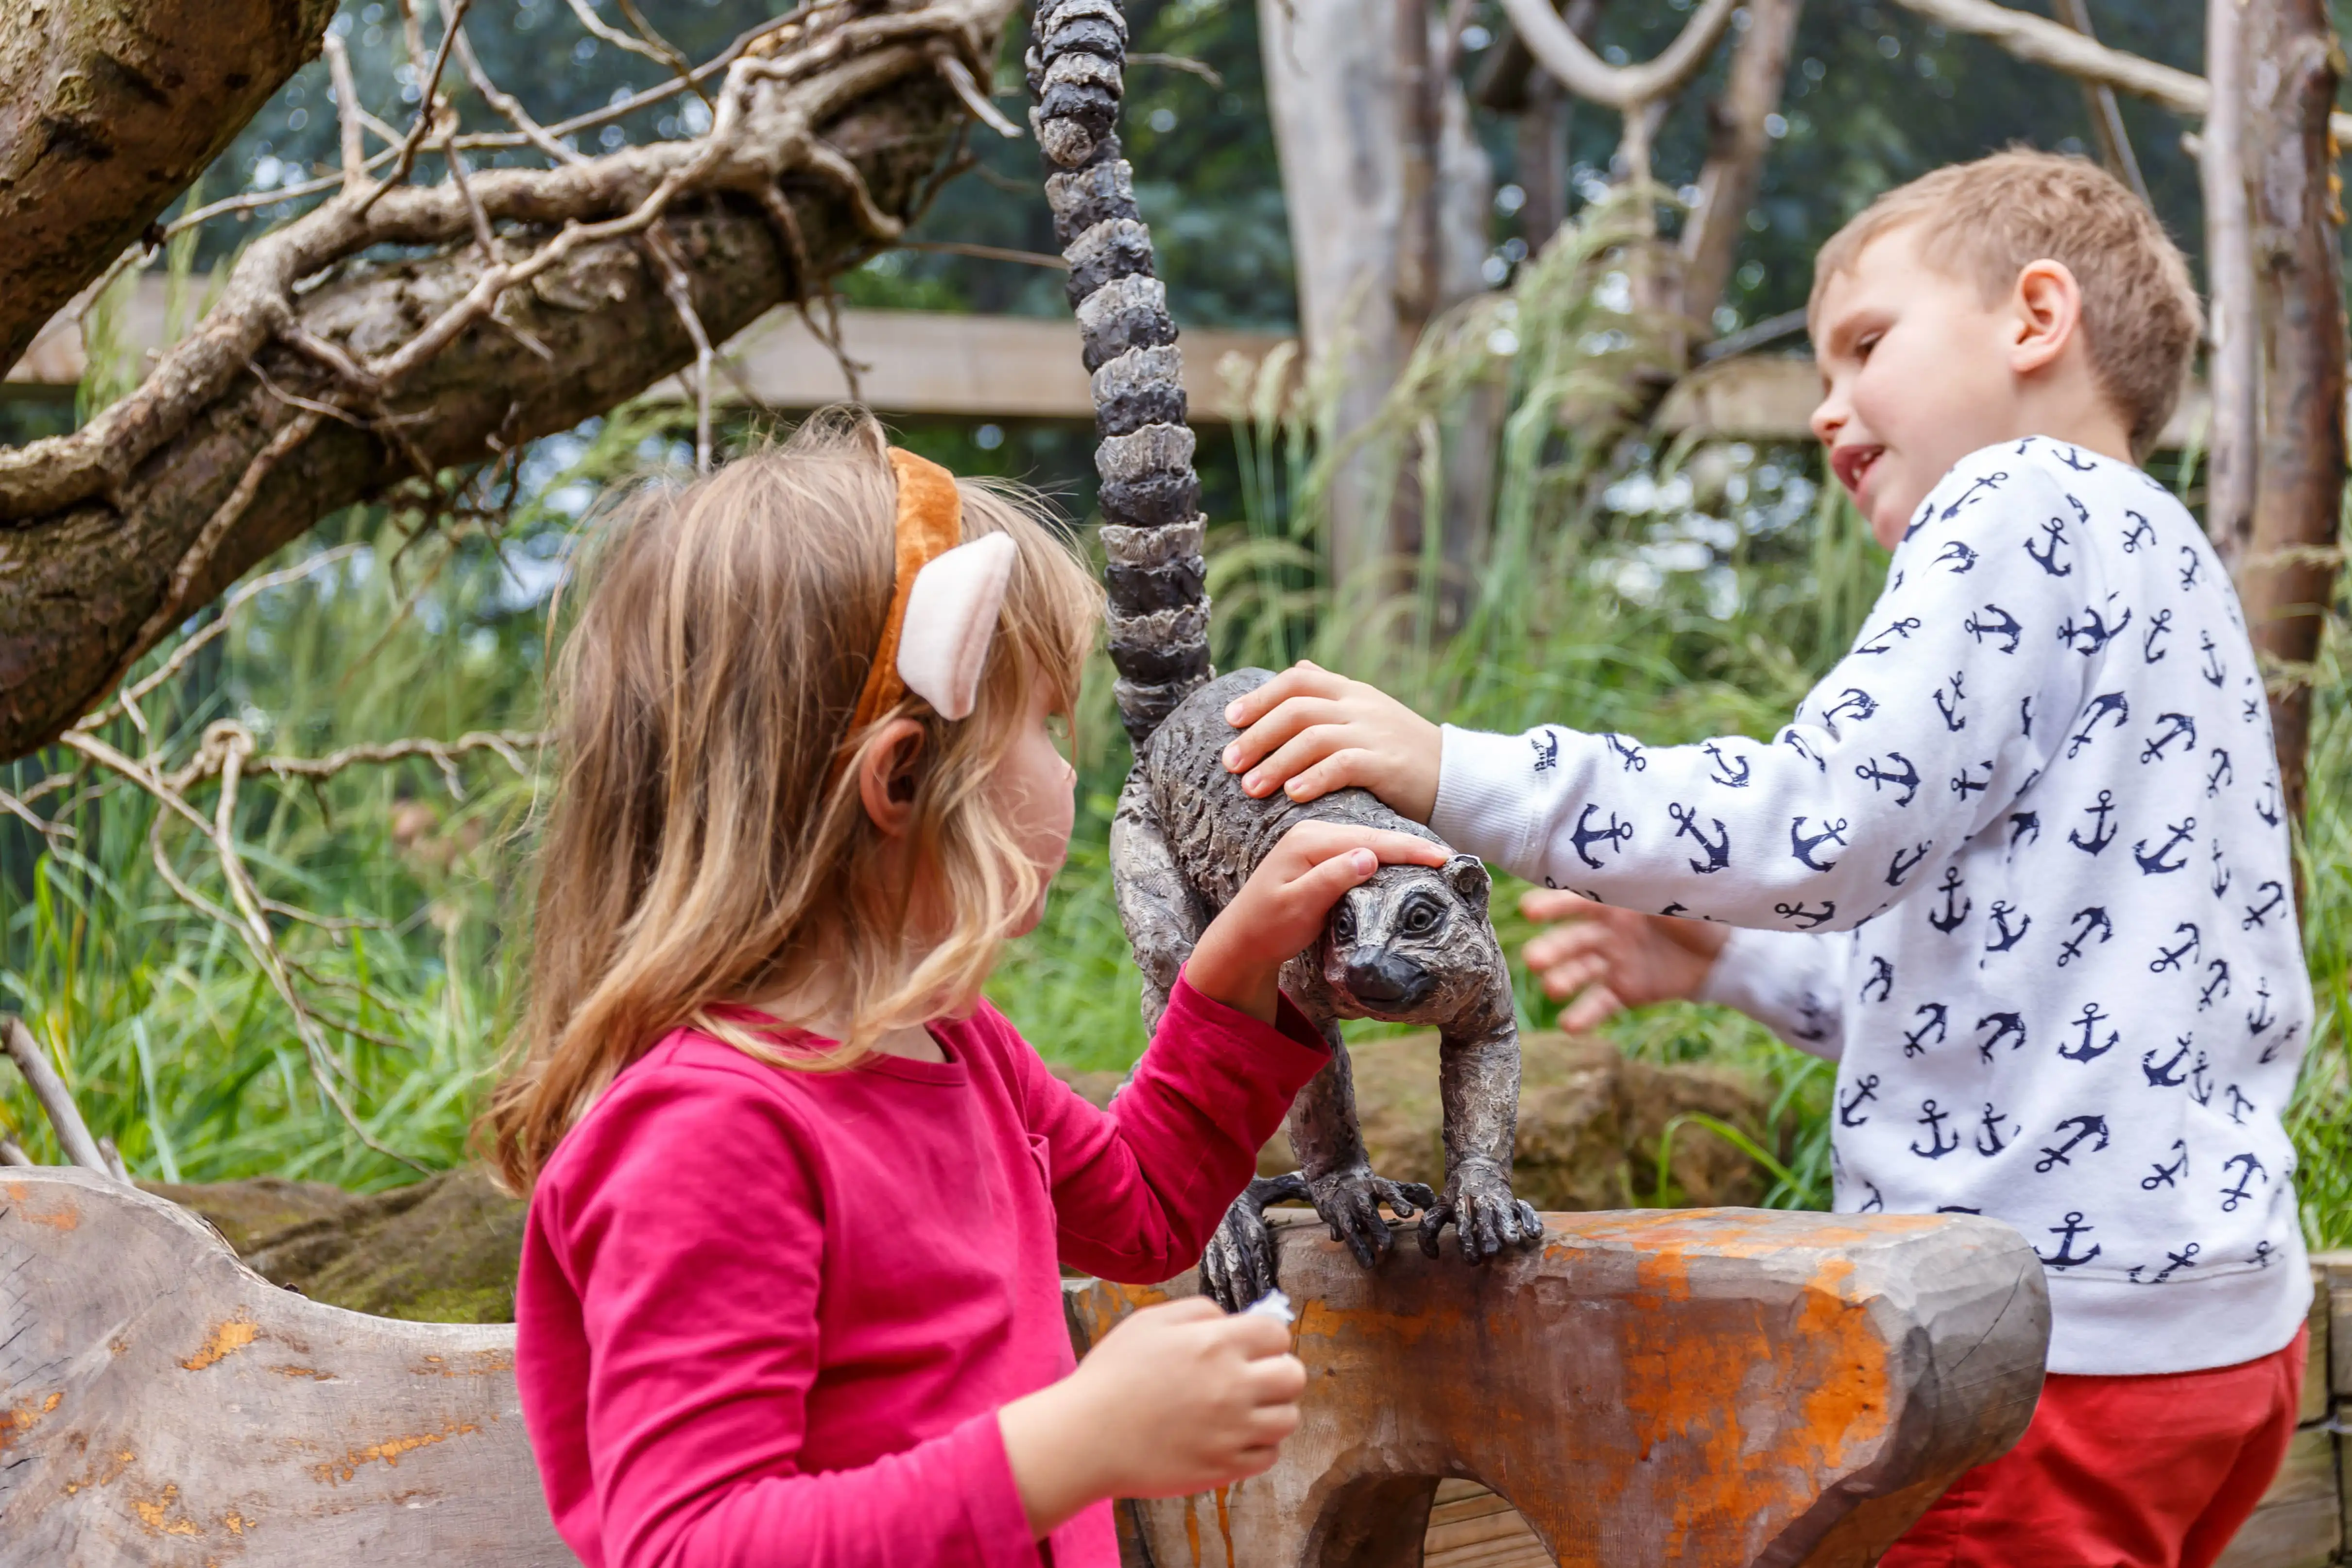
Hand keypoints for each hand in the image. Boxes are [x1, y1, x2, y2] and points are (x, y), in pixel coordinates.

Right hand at [997, 1298, 1305, 1534]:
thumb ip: (1198, 1311)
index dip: (1266, 1338)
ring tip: (1245, 1410)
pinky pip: (1269, 1455)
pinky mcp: (1225, 1468)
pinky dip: (1258, 1446)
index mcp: (1217, 1344)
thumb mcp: (1149, 1321)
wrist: (1087, 1438)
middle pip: (1294, 1376)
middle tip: (1255, 1378)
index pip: (1278, 1334)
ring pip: (1288, 1419)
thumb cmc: (1113, 1375)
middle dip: (1279, 1372)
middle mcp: (1234, 1386)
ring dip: (1272, 1411)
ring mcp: (1233, 1431)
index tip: (1251, 1347)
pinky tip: (1232, 1438)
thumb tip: (1231, 1320)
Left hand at [1187, 821, 1449, 1020]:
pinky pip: (1360, 850)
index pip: (1370, 841)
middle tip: (1451, 857)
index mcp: (1310, 841)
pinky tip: (1404, 863)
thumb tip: (1369, 856)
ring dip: (1402, 850)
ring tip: (1436, 858)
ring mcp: (1316, 843)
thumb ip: (1331, 879)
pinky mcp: (1320, 856)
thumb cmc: (1267, 926)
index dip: (1409, 849)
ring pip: (1369, 841)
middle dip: (1413, 846)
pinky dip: (1385, 856)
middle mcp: (1313, 833)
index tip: (1443, 859)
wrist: (1242, 939)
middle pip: (1374, 835)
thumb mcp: (1298, 905)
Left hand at [1219, 662, 1442, 820]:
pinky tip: (1292, 795)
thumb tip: (1300, 666)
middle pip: (1296, 709)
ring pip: (1312, 737)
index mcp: (1352, 691)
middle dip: (1257, 735)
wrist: (1457, 777)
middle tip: (1230, 763)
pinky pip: (1342, 764)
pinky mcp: (1386, 763)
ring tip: (1250, 788)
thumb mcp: (1369, 712)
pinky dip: (1313, 778)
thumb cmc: (1402, 752)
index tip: (1230, 719)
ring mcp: (1374, 732)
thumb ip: (1333, 694)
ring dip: (1276, 763)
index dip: (1261, 696)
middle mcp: (1360, 706)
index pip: (1298, 679)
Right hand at [1520, 888, 1727, 1031]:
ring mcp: (1612, 963)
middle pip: (1571, 940)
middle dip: (1551, 949)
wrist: (1724, 954)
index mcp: (1614, 902)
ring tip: (1552, 988)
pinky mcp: (1624, 990)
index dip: (1552, 906)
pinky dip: (1583, 1014)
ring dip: (1562, 979)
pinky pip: (1600, 1002)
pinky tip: (1569, 1024)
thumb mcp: (1679, 892)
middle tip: (1534, 959)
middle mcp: (1606, 932)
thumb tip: (1633, 865)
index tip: (1528, 911)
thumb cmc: (1700, 912)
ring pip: (1580, 971)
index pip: (1577, 901)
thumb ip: (1652, 885)